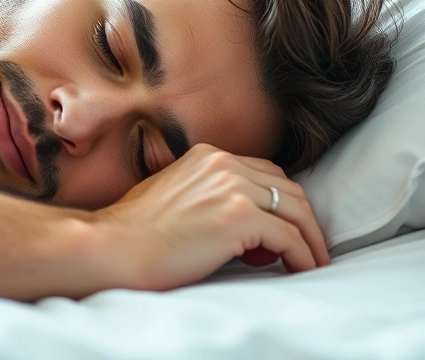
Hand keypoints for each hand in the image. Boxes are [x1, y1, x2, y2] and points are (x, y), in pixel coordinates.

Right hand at [91, 143, 329, 290]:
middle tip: (308, 247)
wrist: (113, 246)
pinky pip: (288, 237)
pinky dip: (301, 255)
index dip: (281, 202)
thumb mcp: (172, 193)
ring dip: (309, 238)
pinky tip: (300, 269)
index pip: (264, 173)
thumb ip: (204, 193)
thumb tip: (231, 221)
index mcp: (207, 155)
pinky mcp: (239, 218)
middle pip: (286, 187)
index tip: (287, 227)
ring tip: (311, 261)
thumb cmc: (134, 232)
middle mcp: (223, 164)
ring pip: (295, 210)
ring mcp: (232, 188)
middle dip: (303, 219)